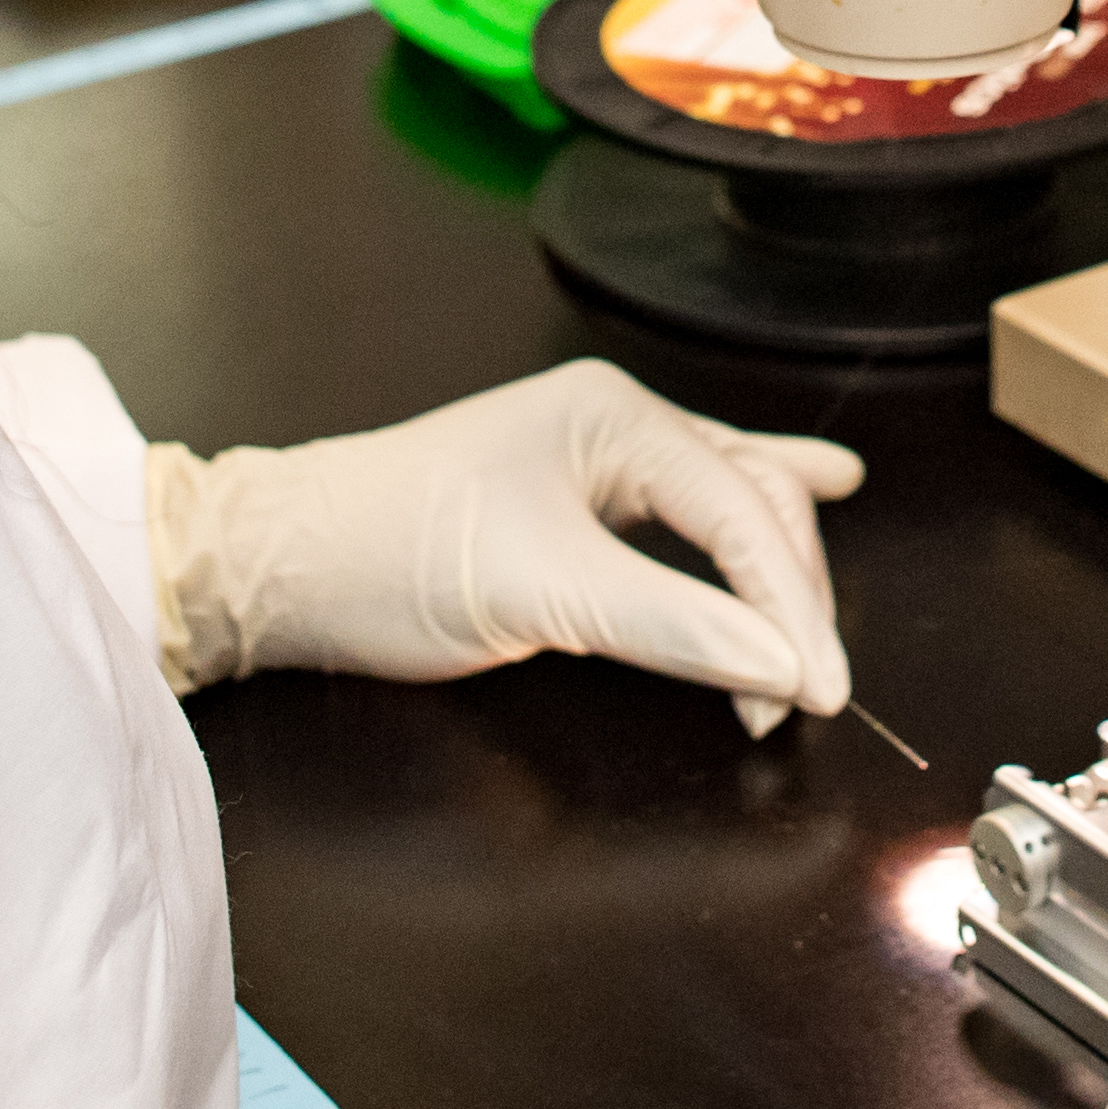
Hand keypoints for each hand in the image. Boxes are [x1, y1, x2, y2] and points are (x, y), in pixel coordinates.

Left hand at [146, 358, 860, 732]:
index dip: (792, 607)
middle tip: (811, 688)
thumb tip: (781, 667)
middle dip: (789, 596)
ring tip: (821, 630)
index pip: (743, 512)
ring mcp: (598, 459)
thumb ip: (672, 627)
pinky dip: (754, 521)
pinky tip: (825, 485)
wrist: (282, 564)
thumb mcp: (540, 593)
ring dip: (777, 572)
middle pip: (752, 503)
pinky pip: (692, 511)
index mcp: (615, 417)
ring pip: (731, 506)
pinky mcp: (578, 503)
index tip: (822, 691)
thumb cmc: (392, 556)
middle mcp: (618, 424)